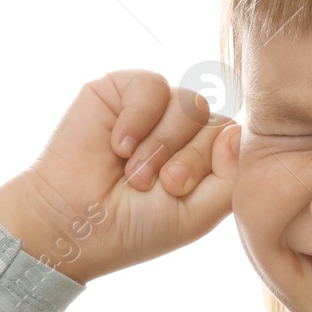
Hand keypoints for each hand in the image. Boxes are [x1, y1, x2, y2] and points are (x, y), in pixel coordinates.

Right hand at [0, 69, 238, 282]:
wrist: (74, 222)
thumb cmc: (135, 226)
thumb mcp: (197, 214)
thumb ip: (230, 177)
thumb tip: (237, 132)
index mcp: (208, 157)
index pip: (238, 140)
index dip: (214, 163)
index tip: (178, 191)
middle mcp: (186, 129)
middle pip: (216, 120)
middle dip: (187, 159)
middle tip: (151, 186)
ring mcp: (156, 109)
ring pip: (190, 103)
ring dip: (160, 144)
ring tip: (132, 173)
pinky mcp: (122, 90)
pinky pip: (152, 85)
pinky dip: (137, 118)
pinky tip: (117, 145)